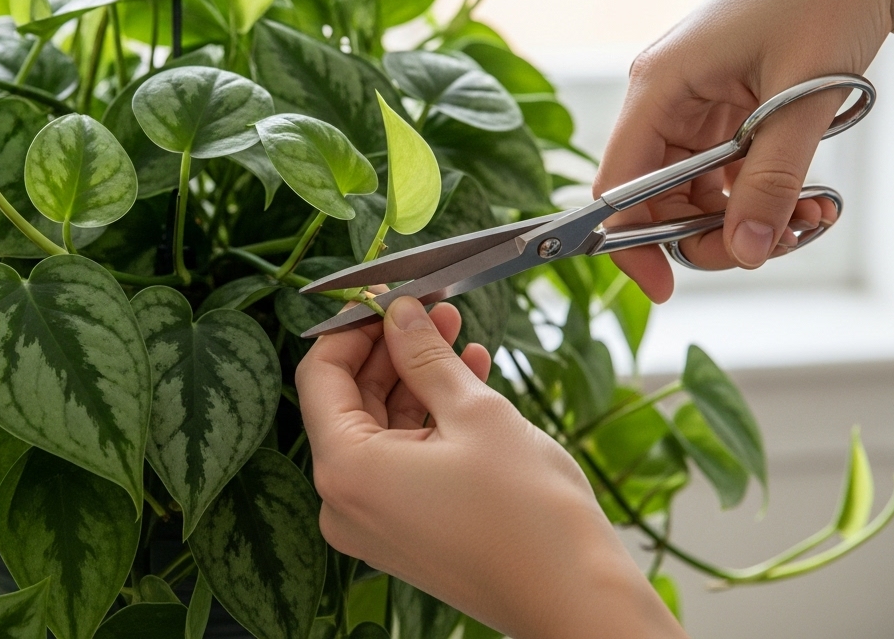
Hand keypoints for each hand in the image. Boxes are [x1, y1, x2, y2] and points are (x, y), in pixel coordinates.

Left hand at [297, 296, 684, 638]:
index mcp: (345, 470)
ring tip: (458, 335)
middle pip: (348, 401)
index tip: (389, 298)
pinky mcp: (403, 531)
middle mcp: (344, 501)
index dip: (353, 328)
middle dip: (391, 349)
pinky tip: (467, 378)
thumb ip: (425, 356)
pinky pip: (400, 460)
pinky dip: (427, 420)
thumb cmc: (528, 513)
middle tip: (433, 309)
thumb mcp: (474, 412)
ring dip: (415, 379)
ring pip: (378, 428)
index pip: (319, 375)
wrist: (574, 597)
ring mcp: (372, 521)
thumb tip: (400, 313)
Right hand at [591, 0, 893, 300]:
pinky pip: (726, 178)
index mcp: (659, 85)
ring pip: (696, 196)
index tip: (665, 288)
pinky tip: (810, 200)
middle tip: (772, 243)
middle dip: (711, 234)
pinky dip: (762, 197)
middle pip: (658, 199)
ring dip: (747, 220)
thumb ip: (770, 180)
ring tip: (810, 215)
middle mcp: (666, 99)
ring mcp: (695, 107)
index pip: (616, 185)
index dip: (631, 243)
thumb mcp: (802, 98)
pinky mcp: (725, 114)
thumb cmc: (825, 0)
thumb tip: (744, 252)